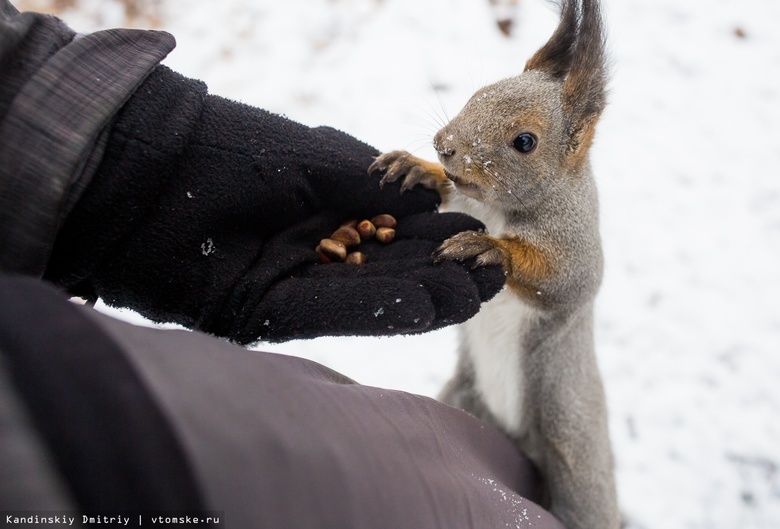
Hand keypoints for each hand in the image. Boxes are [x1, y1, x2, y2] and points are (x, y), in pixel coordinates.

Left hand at [45, 66, 504, 343]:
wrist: (140, 172)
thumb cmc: (225, 146)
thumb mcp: (307, 157)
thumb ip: (367, 180)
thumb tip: (429, 190)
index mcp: (322, 204)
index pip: (392, 225)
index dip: (436, 233)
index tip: (479, 237)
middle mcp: (311, 247)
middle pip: (388, 265)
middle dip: (442, 269)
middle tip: (493, 270)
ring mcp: (289, 281)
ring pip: (369, 293)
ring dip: (426, 294)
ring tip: (479, 289)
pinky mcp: (263, 313)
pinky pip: (334, 313)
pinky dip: (385, 310)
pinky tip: (433, 302)